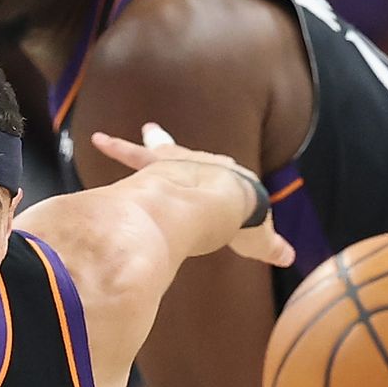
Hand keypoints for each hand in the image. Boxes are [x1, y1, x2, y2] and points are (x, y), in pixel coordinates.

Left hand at [91, 123, 293, 267]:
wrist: (231, 200)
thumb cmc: (247, 218)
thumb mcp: (260, 238)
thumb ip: (270, 246)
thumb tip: (288, 256)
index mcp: (224, 179)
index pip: (215, 174)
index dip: (210, 172)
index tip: (209, 166)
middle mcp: (199, 163)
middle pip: (179, 154)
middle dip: (164, 145)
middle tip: (150, 130)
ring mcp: (178, 163)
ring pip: (148, 153)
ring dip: (126, 148)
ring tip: (102, 138)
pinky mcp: (160, 163)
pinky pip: (132, 155)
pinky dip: (117, 147)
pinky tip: (99, 139)